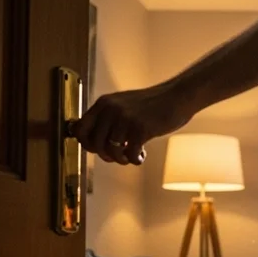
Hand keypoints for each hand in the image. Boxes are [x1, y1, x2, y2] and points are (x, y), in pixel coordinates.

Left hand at [71, 82, 194, 164]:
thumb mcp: (124, 105)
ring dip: (121, 160)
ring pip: (111, 151)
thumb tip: (92, 141)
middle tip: (117, 156)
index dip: (87, 144)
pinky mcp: (141, 129)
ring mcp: (125, 119)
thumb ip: (108, 118)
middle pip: (94, 144)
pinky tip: (141, 156)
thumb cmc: (153, 104)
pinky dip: (135, 160)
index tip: (99, 149)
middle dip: (105, 155)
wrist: (177, 96)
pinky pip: (130, 154)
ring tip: (130, 156)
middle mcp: (111, 109)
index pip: (80, 128)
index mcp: (104, 103)